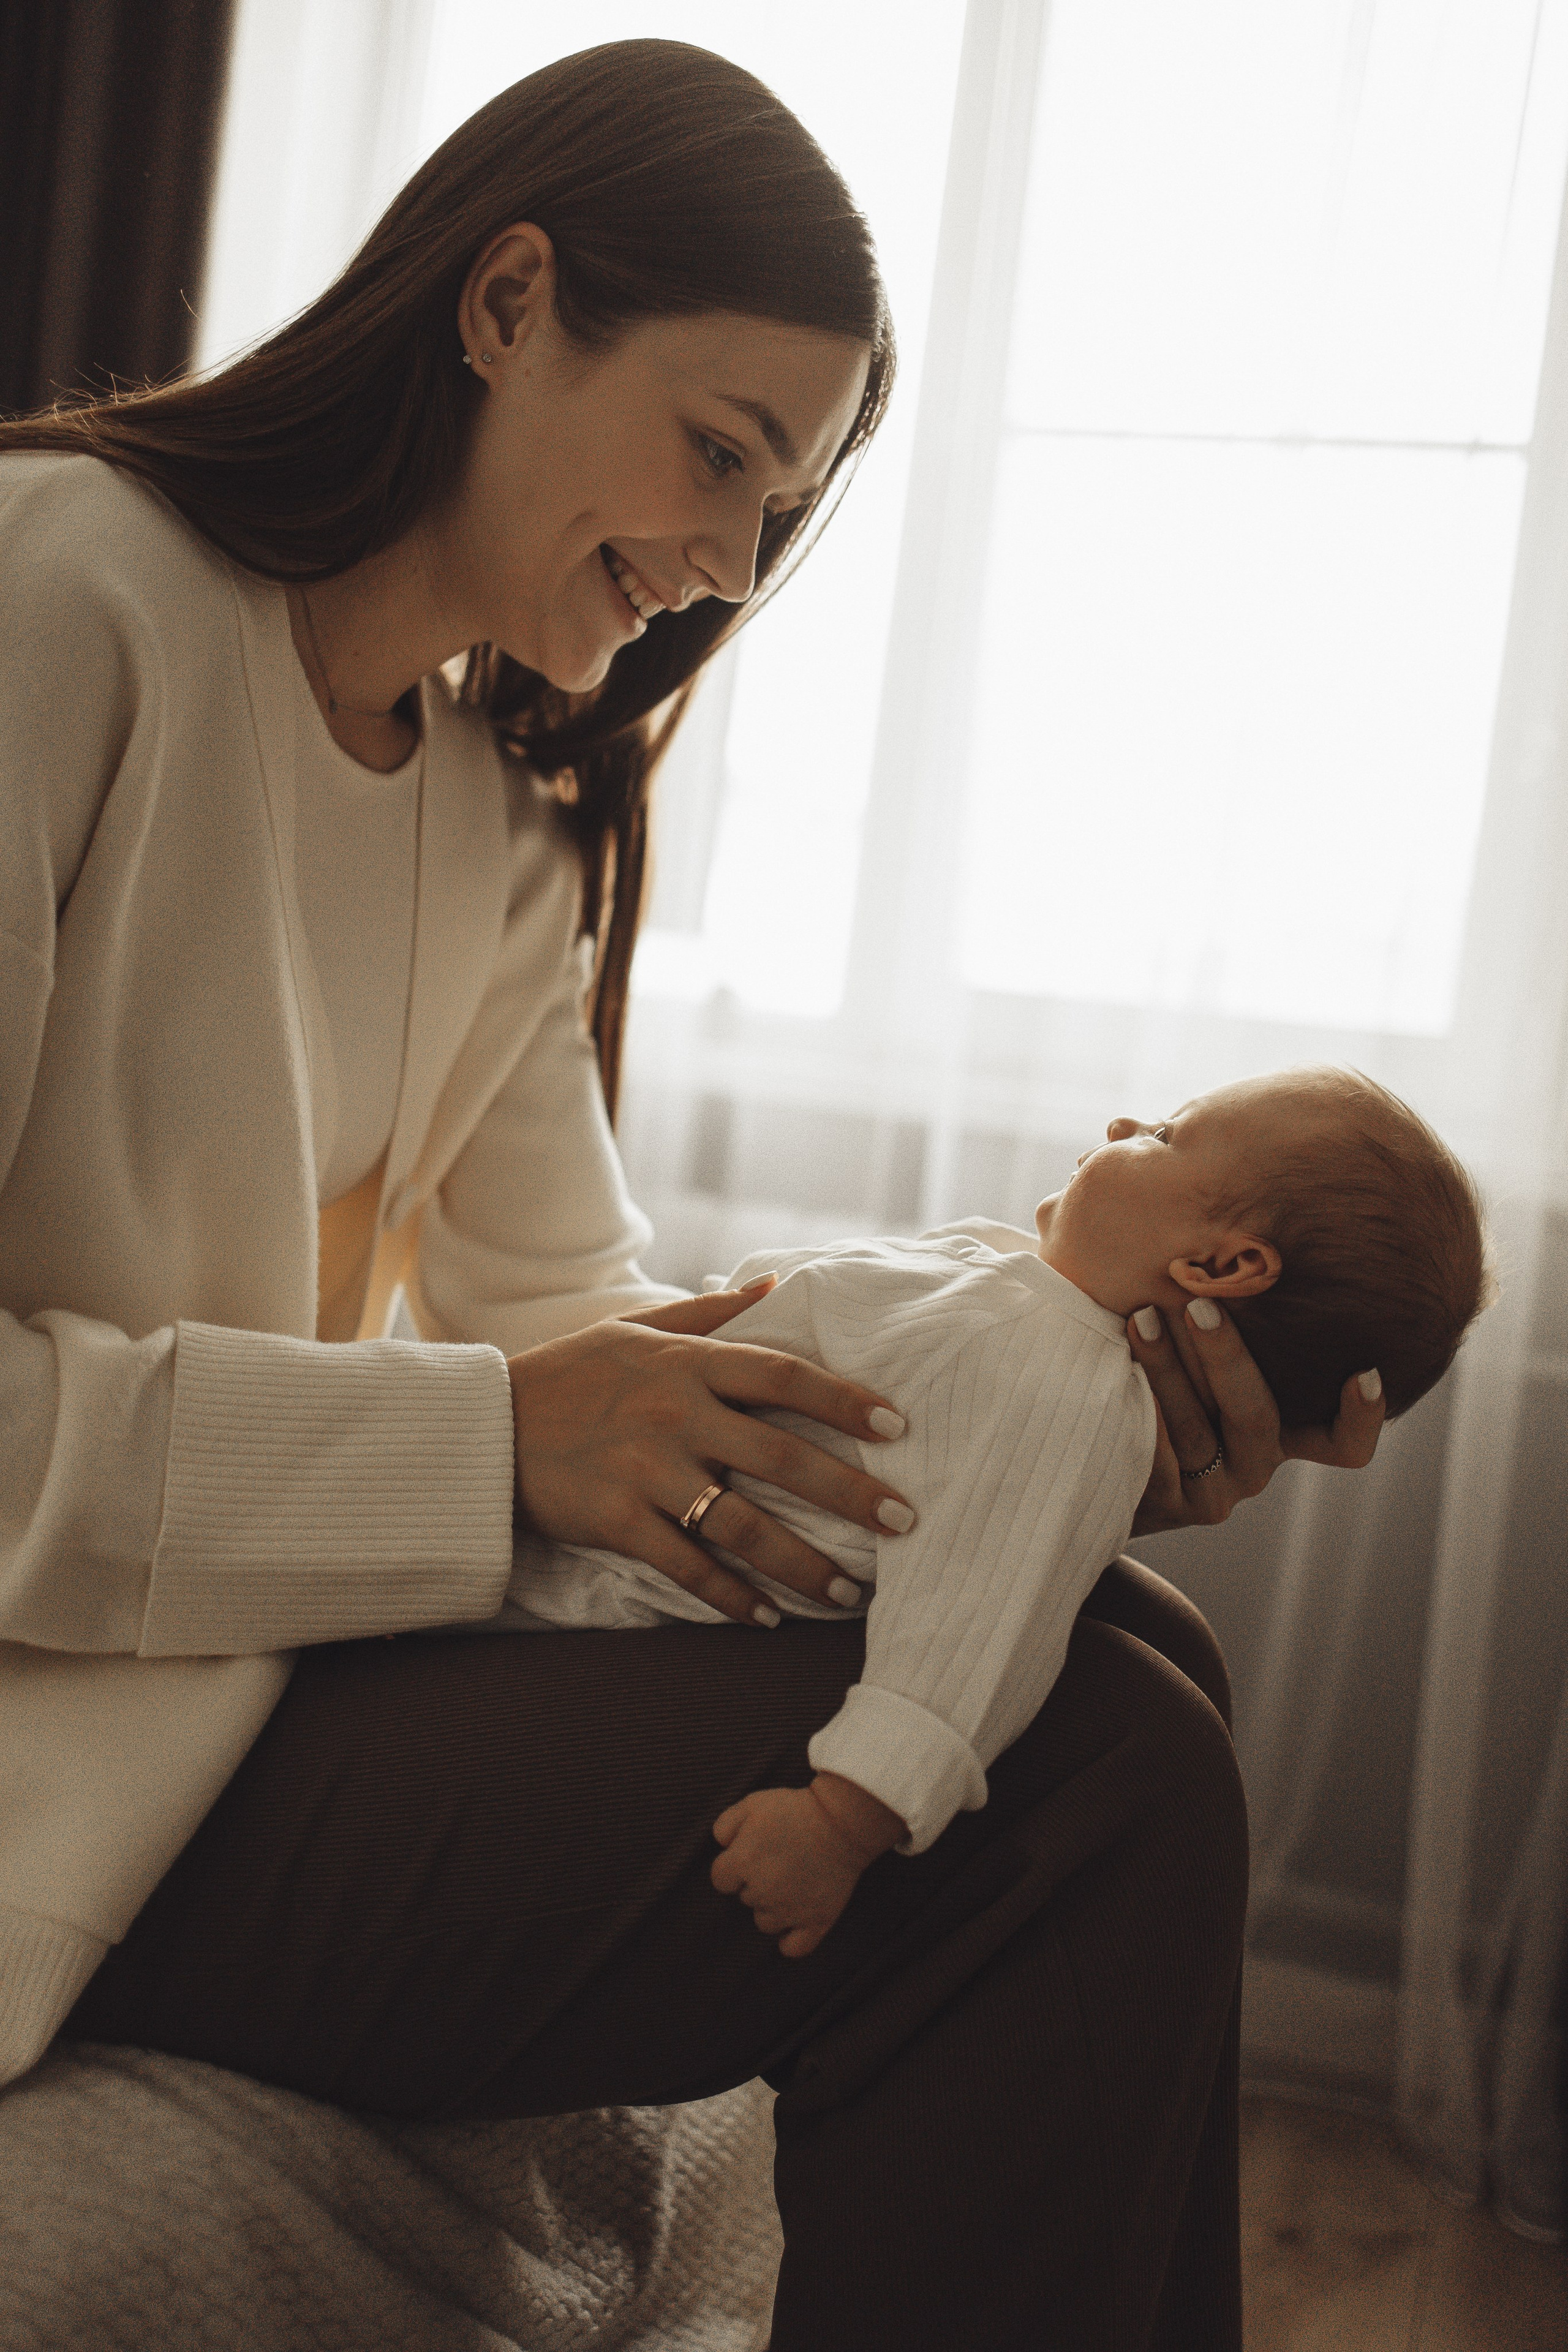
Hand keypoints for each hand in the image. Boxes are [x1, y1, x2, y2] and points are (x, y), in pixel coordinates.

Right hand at [507, 1281, 910, 1626]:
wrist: (483, 1427)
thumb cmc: (567, 1374)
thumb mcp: (633, 1328)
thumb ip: (709, 1314)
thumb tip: (776, 1285)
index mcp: (686, 1363)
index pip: (785, 1376)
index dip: (846, 1400)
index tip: (897, 1426)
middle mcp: (675, 1414)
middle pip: (783, 1458)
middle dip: (853, 1493)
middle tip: (905, 1521)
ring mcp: (646, 1470)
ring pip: (745, 1525)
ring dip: (805, 1564)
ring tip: (850, 1591)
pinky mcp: (616, 1520)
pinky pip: (688, 1567)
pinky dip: (732, 1598)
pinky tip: (768, 1617)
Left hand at [711, 1777, 903, 1957]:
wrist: (842, 1821)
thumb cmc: (796, 1809)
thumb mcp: (753, 1803)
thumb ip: (725, 1825)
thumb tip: (722, 1847)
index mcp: (743, 1863)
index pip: (721, 1879)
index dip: (733, 1866)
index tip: (750, 1853)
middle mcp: (762, 1892)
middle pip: (745, 1898)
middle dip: (756, 1881)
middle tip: (779, 1859)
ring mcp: (790, 1910)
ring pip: (765, 1922)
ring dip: (772, 1907)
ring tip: (791, 1883)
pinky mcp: (817, 1921)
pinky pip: (795, 1948)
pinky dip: (790, 1942)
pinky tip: (792, 1927)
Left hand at [1126, 1300, 1385, 1533]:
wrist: (1105, 1453)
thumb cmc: (1161, 1375)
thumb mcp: (1198, 1345)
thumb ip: (1216, 1300)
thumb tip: (1197, 1192)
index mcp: (1284, 1424)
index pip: (1342, 1442)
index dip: (1360, 1415)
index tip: (1364, 1371)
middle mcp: (1258, 1458)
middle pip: (1257, 1416)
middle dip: (1228, 1356)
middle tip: (1199, 1303)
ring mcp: (1214, 1487)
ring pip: (1196, 1431)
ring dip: (1169, 1370)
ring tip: (1140, 1318)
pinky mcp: (1165, 1504)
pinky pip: (1152, 1456)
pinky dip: (1137, 1407)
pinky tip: (1112, 1371)